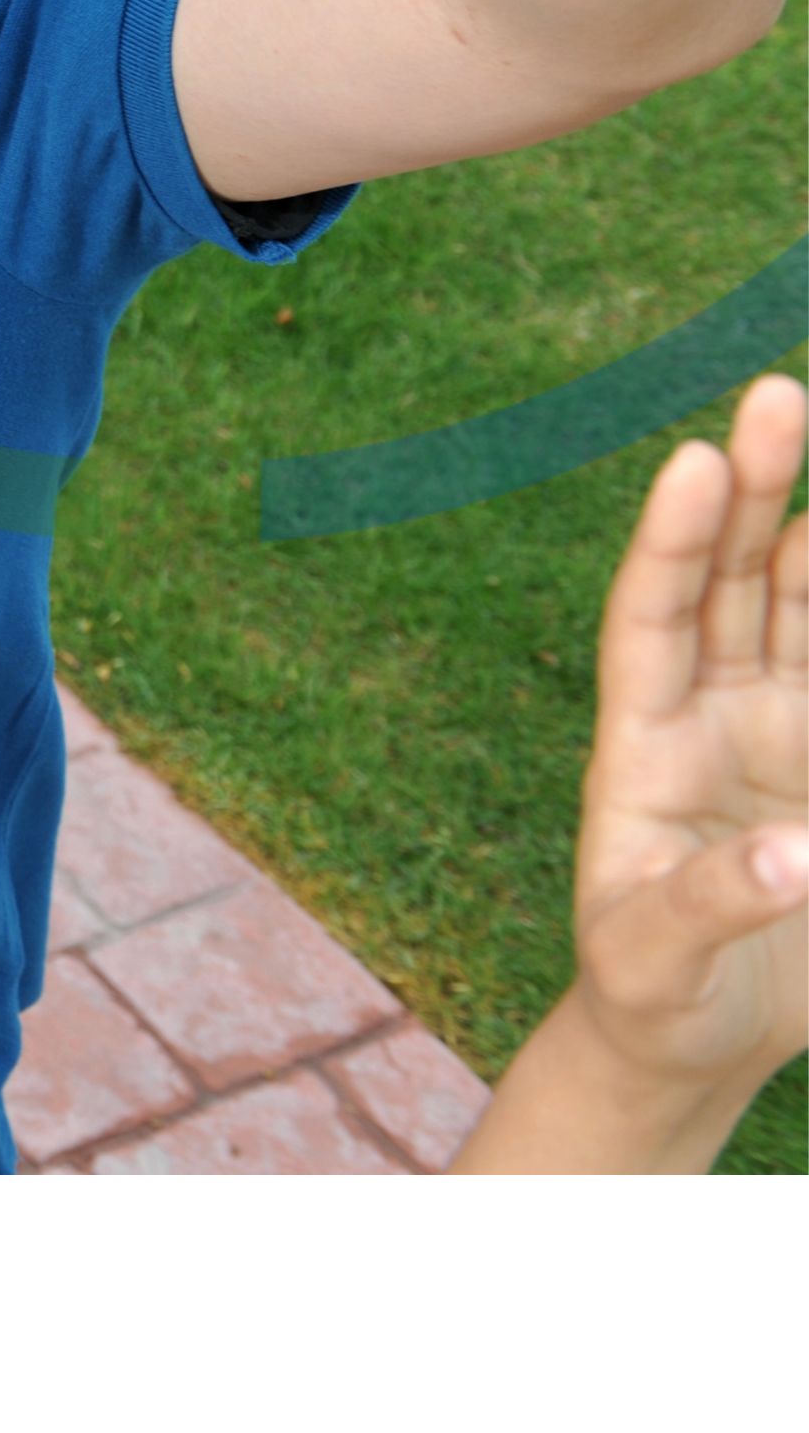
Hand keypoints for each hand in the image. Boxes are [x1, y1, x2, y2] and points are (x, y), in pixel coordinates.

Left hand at [549, 371, 808, 1118]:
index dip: (667, 542)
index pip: (649, 622)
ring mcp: (780, 732)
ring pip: (802, 608)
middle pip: (730, 583)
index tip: (691, 460)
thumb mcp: (653, 961)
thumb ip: (712, 907)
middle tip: (776, 393)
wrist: (694, 1038)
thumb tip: (798, 855)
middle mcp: (710, 716)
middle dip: (756, 492)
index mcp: (639, 748)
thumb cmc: (650, 994)